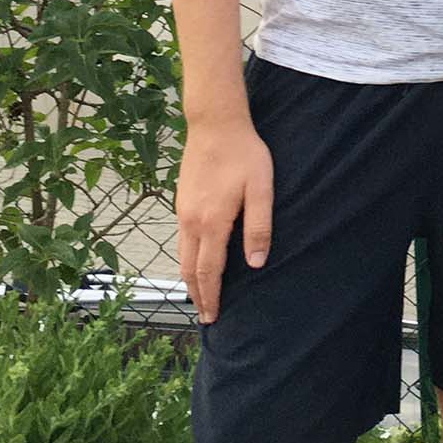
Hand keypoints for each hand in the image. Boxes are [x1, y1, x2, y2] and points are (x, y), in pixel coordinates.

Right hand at [175, 115, 273, 324]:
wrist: (215, 125)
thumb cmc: (244, 155)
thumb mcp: (261, 190)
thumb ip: (258, 227)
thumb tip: (255, 263)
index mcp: (211, 222)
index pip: (209, 271)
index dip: (211, 296)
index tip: (213, 317)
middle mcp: (190, 222)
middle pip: (190, 269)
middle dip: (198, 295)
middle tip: (206, 318)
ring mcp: (182, 212)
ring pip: (182, 256)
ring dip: (190, 279)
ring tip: (200, 297)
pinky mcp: (181, 203)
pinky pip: (181, 241)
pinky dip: (187, 260)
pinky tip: (196, 263)